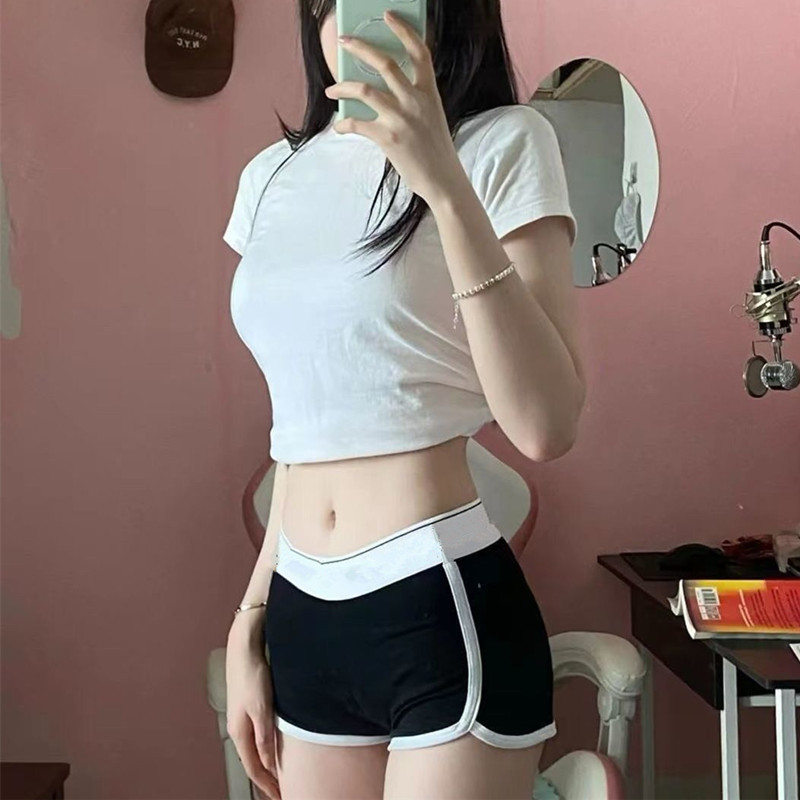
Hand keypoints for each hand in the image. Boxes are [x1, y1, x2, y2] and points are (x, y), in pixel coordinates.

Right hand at [225, 641, 280, 799]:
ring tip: (277, 774)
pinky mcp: (247, 706)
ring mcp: (241, 717)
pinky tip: (272, 746)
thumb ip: (265, 737)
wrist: (244, 649)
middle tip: (279, 791)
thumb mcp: (262, 709)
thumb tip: (268, 763)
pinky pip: (255, 735)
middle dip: (265, 778)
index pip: (254, 767)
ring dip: (265, 763)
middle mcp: (238, 727)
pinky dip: (264, 747)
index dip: (266, 784)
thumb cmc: (253, 675)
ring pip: (253, 748)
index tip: (279, 796)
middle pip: (252, 760)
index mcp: (239, 731)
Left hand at [324, 10, 465, 208]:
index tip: (388, 16)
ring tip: (331, 89)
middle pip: (385, 63)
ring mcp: (401, 119)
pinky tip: (339, 127)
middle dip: (360, 47)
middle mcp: (416, 101)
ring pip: (364, 90)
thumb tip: (381, 90)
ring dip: (342, 87)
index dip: (403, 30)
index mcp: (430, 93)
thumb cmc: (435, 151)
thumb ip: (413, 100)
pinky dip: (344, 124)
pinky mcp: (389, 139)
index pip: (419, 52)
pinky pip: (357, 124)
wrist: (443, 181)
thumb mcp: (431, 118)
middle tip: (344, 41)